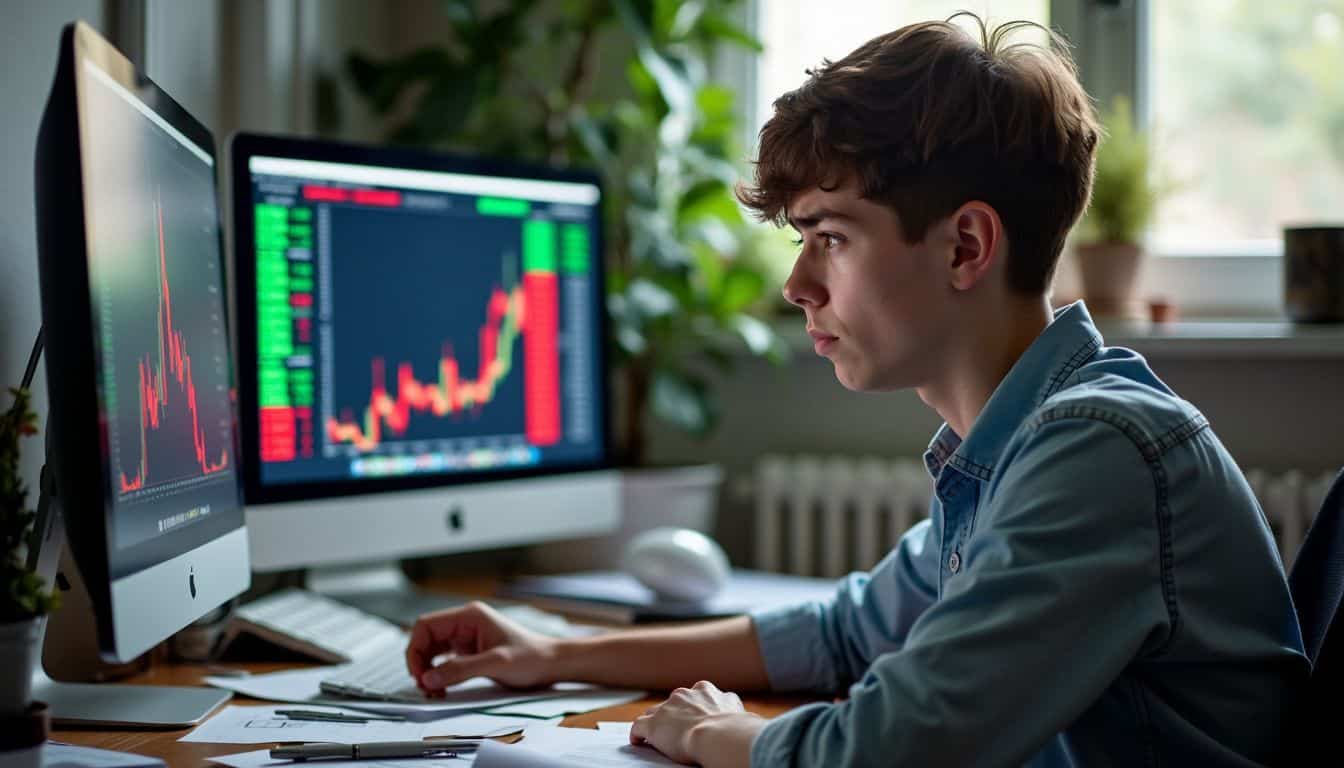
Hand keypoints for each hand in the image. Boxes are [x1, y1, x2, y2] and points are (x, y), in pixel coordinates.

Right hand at [405, 601, 558, 694]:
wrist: (551, 664)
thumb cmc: (532, 656)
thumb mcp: (496, 663)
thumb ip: (461, 669)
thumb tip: (429, 677)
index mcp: (469, 616)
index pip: (426, 625)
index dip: (415, 649)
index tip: (419, 673)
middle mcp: (464, 624)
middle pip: (425, 639)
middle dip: (420, 663)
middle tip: (425, 686)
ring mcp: (466, 638)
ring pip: (432, 651)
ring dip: (427, 670)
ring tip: (433, 690)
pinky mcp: (469, 652)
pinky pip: (444, 661)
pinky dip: (438, 674)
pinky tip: (442, 687)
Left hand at [630, 681, 765, 766]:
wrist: (719, 735)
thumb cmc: (734, 728)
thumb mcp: (738, 712)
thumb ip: (733, 709)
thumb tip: (744, 717)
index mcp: (705, 690)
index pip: (695, 696)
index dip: (694, 709)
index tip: (696, 718)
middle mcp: (685, 694)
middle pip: (674, 702)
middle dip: (675, 714)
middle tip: (678, 731)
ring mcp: (667, 708)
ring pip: (655, 712)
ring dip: (657, 723)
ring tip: (658, 738)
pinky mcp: (653, 724)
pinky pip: (639, 727)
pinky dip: (638, 735)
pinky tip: (639, 742)